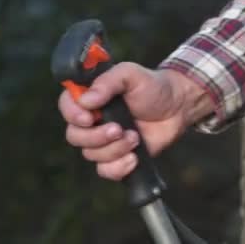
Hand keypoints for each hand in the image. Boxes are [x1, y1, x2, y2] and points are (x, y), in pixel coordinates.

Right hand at [58, 63, 213, 180]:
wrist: (177, 107)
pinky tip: (134, 158)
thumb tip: (87, 100)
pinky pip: (105, 171)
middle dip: (97, 136)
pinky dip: (118, 168)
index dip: (73, 114)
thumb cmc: (153, 87)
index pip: (67, 106)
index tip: (90, 117)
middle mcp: (93, 120)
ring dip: (114, 149)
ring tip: (135, 137)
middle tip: (119, 129)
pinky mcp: (118, 156)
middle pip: (74, 136)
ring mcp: (104, 140)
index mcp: (92, 97)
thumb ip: (108, 81)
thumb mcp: (131, 74)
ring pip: (91, 154)